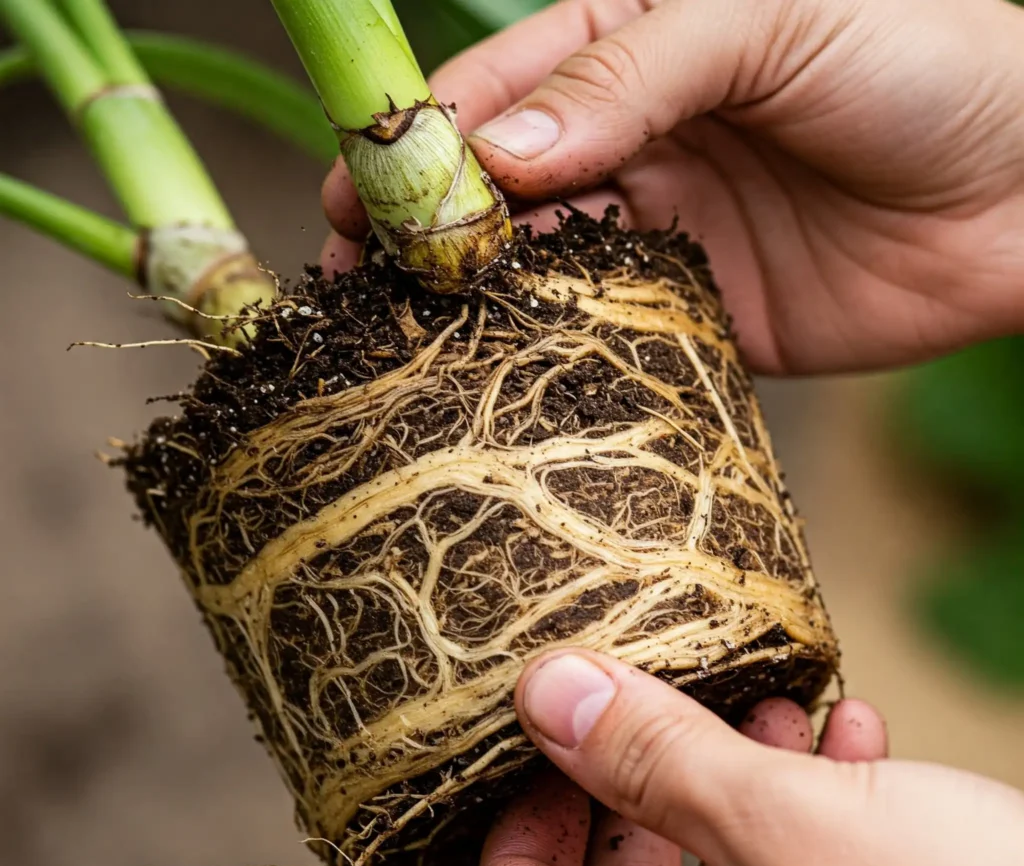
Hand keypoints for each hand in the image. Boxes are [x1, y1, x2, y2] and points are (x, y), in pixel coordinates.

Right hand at [322, 0, 1023, 373]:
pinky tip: (504, 364)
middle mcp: (634, 143)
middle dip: (427, 227)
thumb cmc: (921, 61)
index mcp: (636, 52)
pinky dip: (552, 345)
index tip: (361, 189)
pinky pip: (604, 332)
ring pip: (539, 264)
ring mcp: (659, 233)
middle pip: (500, 187)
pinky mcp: (692, 315)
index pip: (502, 90)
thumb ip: (632, 75)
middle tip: (355, 274)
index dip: (424, 139)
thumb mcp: (770, 18)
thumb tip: (505, 148)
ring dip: (476, 295)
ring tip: (405, 329)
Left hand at [467, 650, 1023, 865]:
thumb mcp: (795, 831)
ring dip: (735, 796)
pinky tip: (852, 746)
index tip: (542, 763)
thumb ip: (654, 761)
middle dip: (644, 798)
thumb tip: (547, 692)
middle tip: (657, 717)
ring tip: (773, 715)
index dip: (514, 854)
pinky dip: (809, 830)